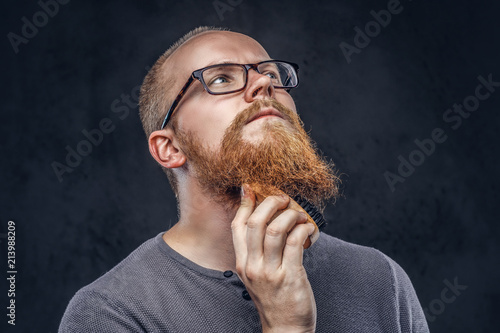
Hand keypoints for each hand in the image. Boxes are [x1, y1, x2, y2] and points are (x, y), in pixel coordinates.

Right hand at [231, 184, 316, 332]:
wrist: (284, 328)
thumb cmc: (274, 298)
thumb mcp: (256, 275)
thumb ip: (257, 251)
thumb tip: (265, 222)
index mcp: (242, 263)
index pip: (238, 226)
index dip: (244, 203)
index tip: (251, 188)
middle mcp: (252, 266)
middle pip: (255, 222)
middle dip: (270, 203)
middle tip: (282, 198)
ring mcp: (270, 272)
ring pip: (276, 229)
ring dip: (290, 215)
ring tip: (299, 215)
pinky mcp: (290, 276)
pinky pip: (295, 242)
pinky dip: (303, 229)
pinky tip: (308, 229)